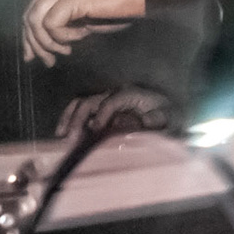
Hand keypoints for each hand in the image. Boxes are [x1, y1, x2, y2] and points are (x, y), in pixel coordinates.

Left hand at [21, 0, 145, 64]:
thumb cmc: (121, 3)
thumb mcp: (86, 11)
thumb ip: (65, 19)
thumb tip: (48, 41)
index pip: (32, 8)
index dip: (30, 35)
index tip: (34, 56)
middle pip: (29, 15)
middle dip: (34, 43)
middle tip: (46, 61)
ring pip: (36, 21)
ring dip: (48, 43)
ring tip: (65, 52)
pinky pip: (52, 24)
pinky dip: (63, 36)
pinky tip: (82, 35)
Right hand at [55, 85, 173, 138]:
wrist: (169, 112)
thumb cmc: (169, 116)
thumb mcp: (171, 118)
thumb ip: (160, 119)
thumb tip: (146, 121)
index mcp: (132, 94)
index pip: (112, 101)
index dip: (103, 114)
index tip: (96, 131)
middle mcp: (115, 94)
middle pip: (91, 101)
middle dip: (79, 118)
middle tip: (72, 139)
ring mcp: (106, 99)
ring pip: (82, 103)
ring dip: (70, 118)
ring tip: (62, 137)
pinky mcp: (101, 109)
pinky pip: (82, 110)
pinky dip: (70, 119)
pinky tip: (63, 134)